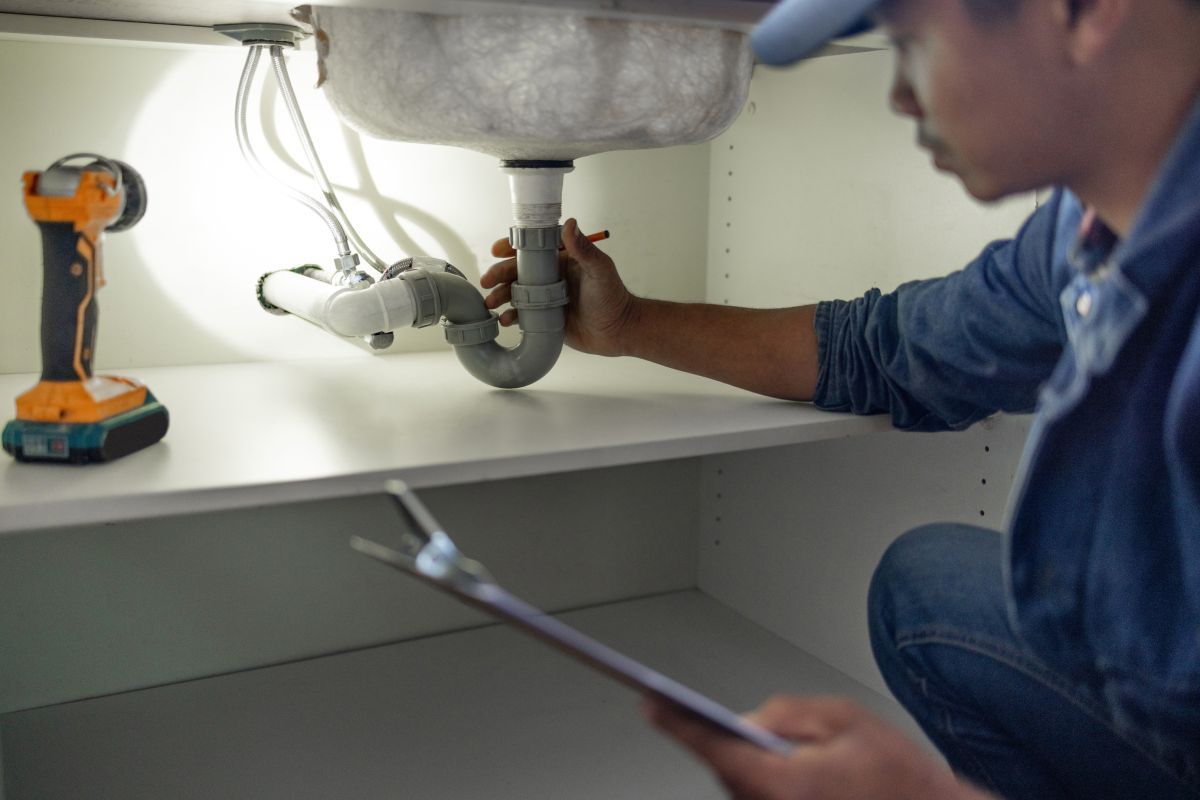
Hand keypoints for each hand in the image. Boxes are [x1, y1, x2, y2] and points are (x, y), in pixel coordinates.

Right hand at [480, 218, 639, 356]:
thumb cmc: (613, 297)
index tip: (498, 249)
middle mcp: (550, 276)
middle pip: (518, 271)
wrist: (618, 332)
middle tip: (487, 281)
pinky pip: (523, 314)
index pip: (532, 248)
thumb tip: (569, 223)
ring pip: (517, 293)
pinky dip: (511, 316)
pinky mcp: (544, 318)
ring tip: (490, 303)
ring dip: (501, 295)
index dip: (513, 247)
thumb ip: (584, 249)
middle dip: (500, 274)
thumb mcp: (599, 270)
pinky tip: (504, 320)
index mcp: (561, 260)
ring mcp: (546, 297)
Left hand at [644, 694, 987, 799]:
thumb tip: (746, 720)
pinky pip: (755, 796)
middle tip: (699, 707)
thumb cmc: (898, 775)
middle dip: (716, 736)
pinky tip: (770, 763)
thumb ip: (787, 713)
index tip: (650, 704)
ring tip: (750, 735)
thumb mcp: (845, 718)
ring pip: (737, 783)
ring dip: (740, 760)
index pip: (715, 747)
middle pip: (723, 767)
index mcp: (784, 784)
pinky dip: (755, 777)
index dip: (678, 723)